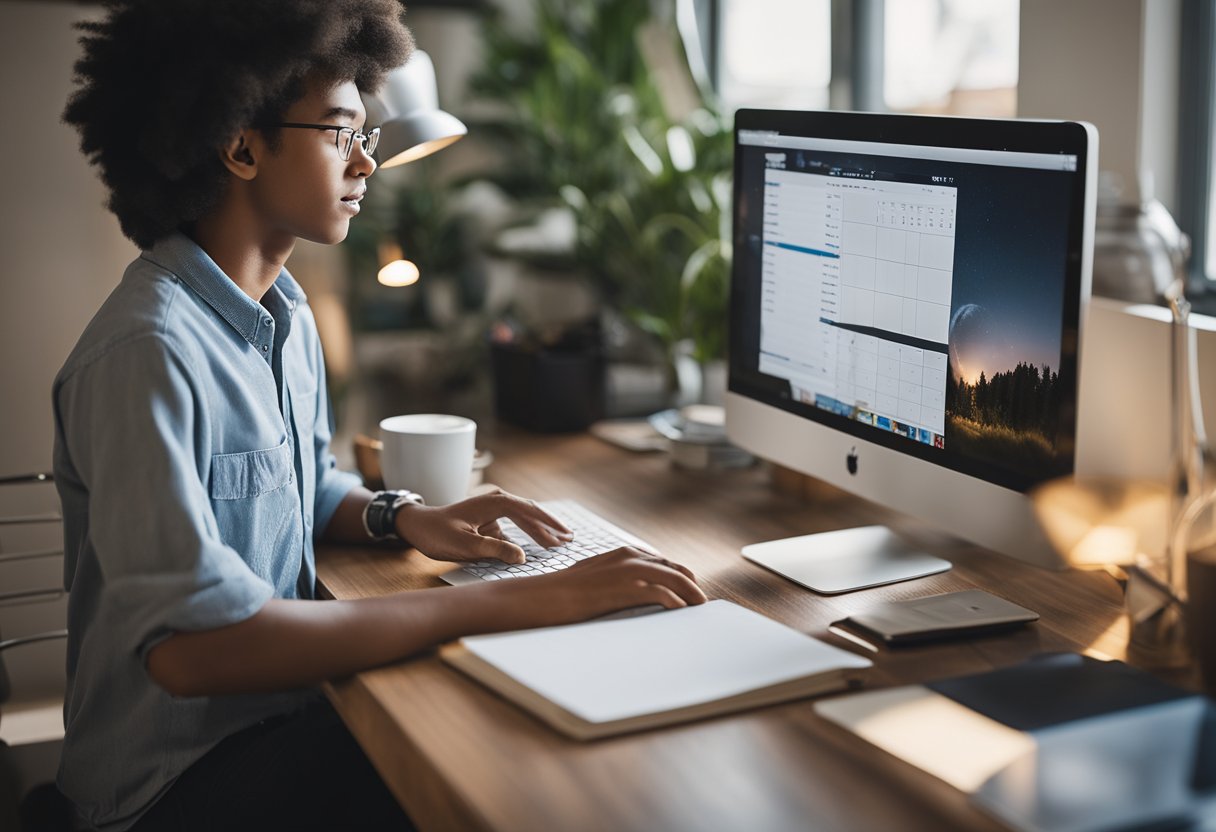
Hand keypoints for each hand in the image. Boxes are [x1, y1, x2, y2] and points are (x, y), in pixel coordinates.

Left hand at [394, 488, 572, 563]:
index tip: (562, 537)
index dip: (547, 525)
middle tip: (569, 539)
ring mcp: (495, 510)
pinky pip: (516, 525)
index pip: (528, 512)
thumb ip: (494, 550)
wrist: (417, 526)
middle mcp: (497, 501)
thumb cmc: (437, 533)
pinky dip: (529, 533)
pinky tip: (540, 542)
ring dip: (541, 529)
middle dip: (550, 526)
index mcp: (494, 502)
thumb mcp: (465, 545)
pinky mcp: (491, 520)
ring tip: (560, 540)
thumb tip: (522, 557)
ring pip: (525, 518)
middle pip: (531, 512)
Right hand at [528, 547, 707, 620]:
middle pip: (675, 569)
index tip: (690, 592)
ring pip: (675, 579)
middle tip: (701, 603)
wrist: (545, 597)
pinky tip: (682, 613)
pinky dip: (676, 603)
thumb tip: (633, 592)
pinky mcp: (626, 588)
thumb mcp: (596, 577)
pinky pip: (662, 595)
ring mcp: (630, 572)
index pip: (664, 563)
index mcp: (625, 553)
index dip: (681, 578)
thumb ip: (617, 578)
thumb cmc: (566, 591)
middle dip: (691, 586)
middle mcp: (632, 558)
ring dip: (691, 595)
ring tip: (700, 609)